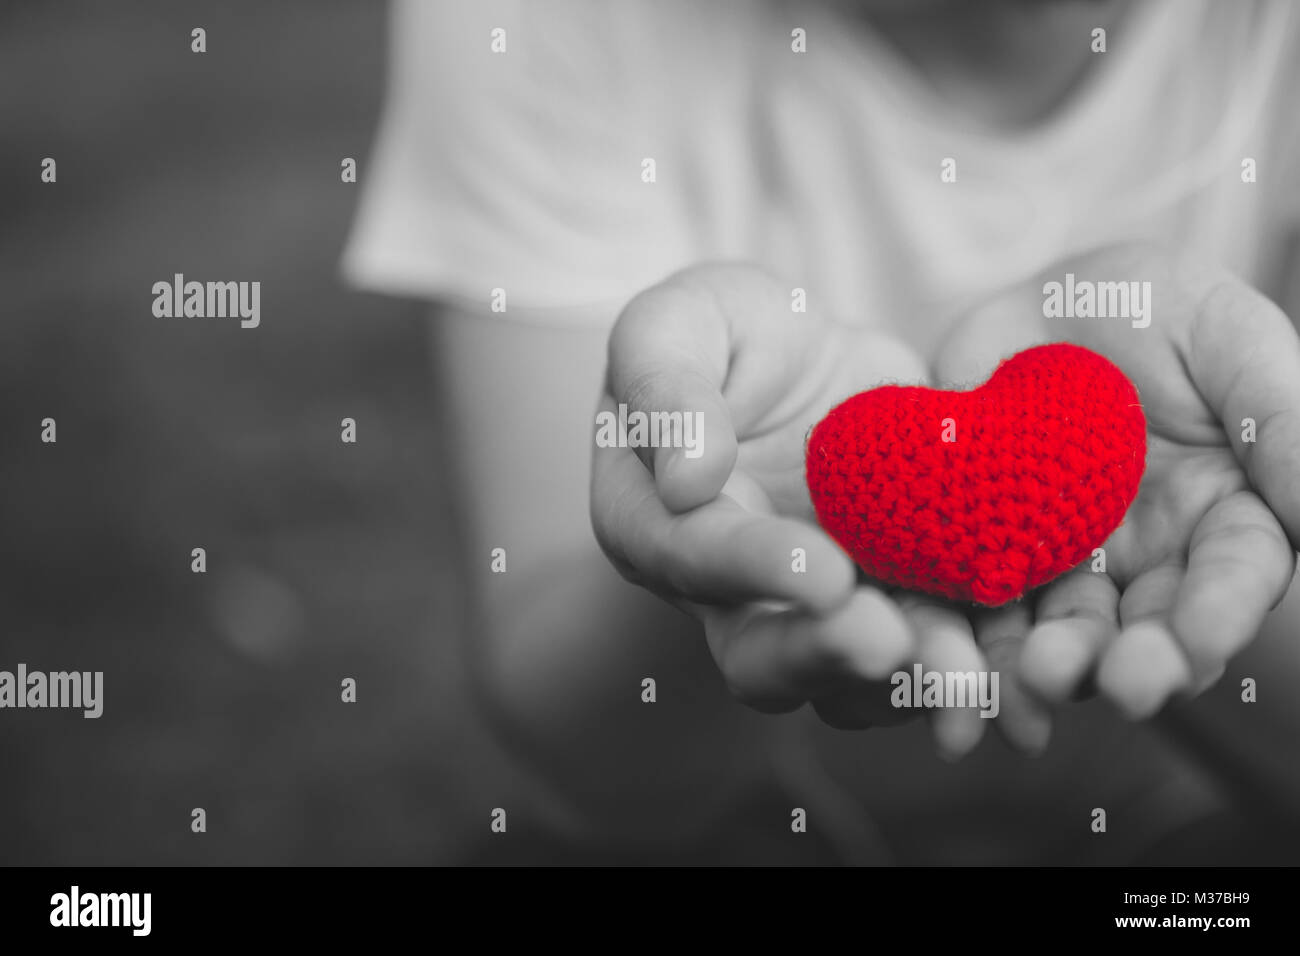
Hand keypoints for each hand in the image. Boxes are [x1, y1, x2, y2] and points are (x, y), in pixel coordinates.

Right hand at [592, 262, 1001, 757]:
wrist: (799, 359)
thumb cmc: (719, 335)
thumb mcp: (676, 324)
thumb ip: (664, 387)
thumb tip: (687, 480)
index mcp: (655, 524)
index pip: (693, 558)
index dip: (753, 570)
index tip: (822, 572)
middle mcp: (726, 591)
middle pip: (760, 653)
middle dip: (827, 655)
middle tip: (890, 642)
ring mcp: (810, 609)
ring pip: (846, 675)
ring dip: (905, 680)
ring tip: (966, 672)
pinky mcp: (888, 597)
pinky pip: (925, 646)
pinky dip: (969, 655)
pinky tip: (1018, 648)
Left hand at [934, 243, 1299, 731]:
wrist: (1035, 304)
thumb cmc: (1153, 309)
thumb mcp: (1228, 339)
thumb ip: (1282, 423)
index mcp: (1226, 517)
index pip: (1235, 578)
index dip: (1217, 614)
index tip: (1197, 641)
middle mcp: (1150, 561)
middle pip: (1149, 630)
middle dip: (1138, 665)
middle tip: (1120, 685)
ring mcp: (1064, 564)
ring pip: (1060, 633)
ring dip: (1051, 667)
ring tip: (1034, 677)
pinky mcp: (984, 555)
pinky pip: (974, 606)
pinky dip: (966, 641)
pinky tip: (955, 667)